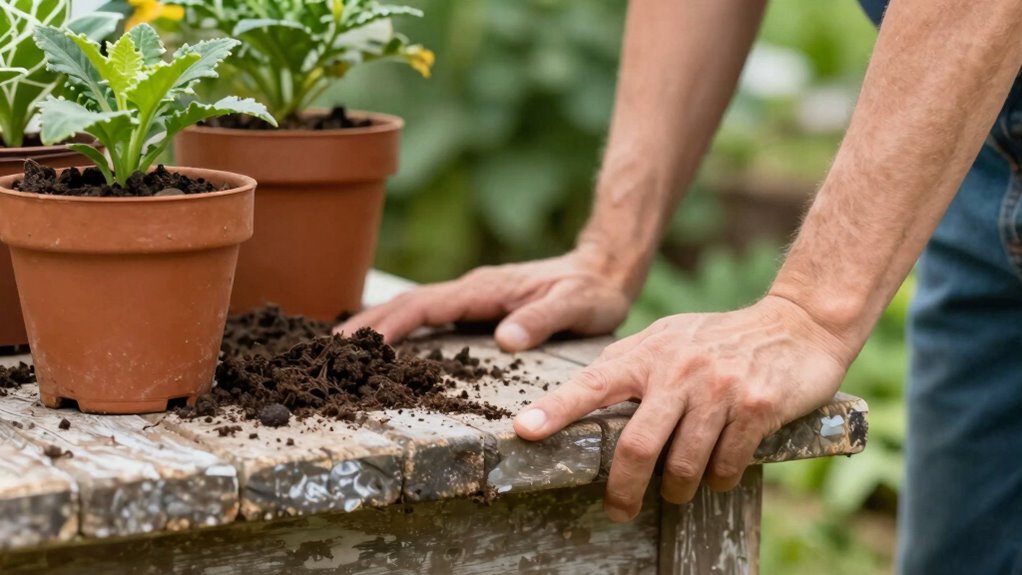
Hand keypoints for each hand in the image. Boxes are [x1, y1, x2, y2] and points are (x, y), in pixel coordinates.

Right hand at [335, 248, 634, 351]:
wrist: (602, 271)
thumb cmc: (590, 292)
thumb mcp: (574, 308)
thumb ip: (541, 321)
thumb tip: (504, 339)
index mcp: (485, 289)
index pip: (426, 306)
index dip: (391, 325)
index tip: (359, 344)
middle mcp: (471, 289)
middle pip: (408, 303)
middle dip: (368, 325)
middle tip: (331, 352)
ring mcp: (472, 295)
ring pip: (414, 307)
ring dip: (378, 324)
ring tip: (344, 349)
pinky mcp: (477, 304)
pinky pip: (430, 314)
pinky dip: (401, 326)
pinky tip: (387, 343)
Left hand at [512, 295, 854, 520]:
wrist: (796, 326)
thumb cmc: (721, 340)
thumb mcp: (669, 339)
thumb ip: (631, 366)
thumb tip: (588, 400)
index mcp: (648, 354)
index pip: (592, 383)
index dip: (556, 410)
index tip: (525, 431)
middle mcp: (678, 368)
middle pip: (637, 445)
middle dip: (622, 489)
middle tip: (617, 509)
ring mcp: (717, 387)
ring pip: (682, 464)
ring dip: (676, 488)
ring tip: (676, 489)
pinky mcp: (755, 406)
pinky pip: (725, 464)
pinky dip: (717, 480)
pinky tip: (717, 474)